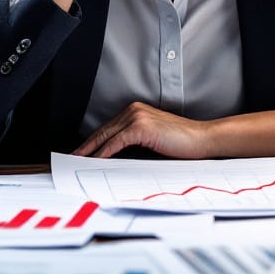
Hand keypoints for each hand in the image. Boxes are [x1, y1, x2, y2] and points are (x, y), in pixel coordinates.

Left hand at [73, 102, 211, 158]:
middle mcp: (133, 110)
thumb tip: (112, 159)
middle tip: (72, 159)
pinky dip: (104, 153)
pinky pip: (116, 142)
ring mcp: (137, 116)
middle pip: (103, 131)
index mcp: (135, 111)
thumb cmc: (181, 143)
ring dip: (91, 151)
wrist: (202, 140)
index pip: (108, 129)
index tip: (81, 154)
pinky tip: (96, 161)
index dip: (93, 142)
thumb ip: (133, 144)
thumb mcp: (151, 142)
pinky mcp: (141, 127)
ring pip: (106, 136)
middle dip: (86, 146)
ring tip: (79, 163)